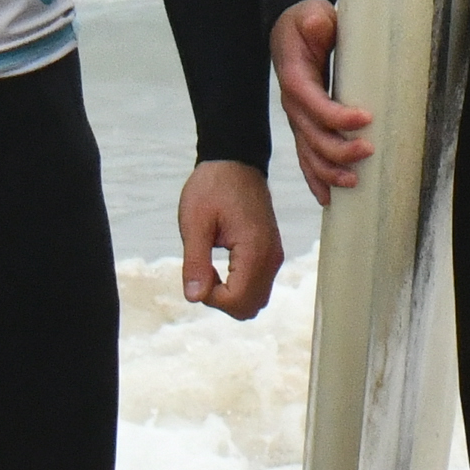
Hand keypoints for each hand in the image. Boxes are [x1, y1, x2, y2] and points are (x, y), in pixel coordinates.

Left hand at [175, 157, 284, 319]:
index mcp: (254, 250)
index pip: (237, 301)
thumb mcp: (194, 223)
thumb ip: (195, 262)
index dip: (211, 298)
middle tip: (202, 272)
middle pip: (250, 308)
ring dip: (229, 294)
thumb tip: (194, 298)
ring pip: (255, 300)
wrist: (235, 161)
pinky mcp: (271, 253)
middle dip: (221, 301)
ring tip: (210, 267)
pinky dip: (238, 285)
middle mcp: (271, 257)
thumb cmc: (213, 187)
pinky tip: (221, 264)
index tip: (198, 273)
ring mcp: (274, 256)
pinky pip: (258, 285)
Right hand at [271, 0, 367, 201]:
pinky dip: (316, 177)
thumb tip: (319, 24)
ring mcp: (297, 118)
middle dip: (339, 149)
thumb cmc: (305, 22)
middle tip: (369, 151)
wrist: (289, 28)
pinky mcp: (304, 125)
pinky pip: (306, 157)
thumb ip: (315, 21)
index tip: (365, 118)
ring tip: (354, 181)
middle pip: (312, 136)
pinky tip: (328, 197)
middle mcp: (293, 104)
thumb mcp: (310, 14)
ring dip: (330, 170)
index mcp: (295, 77)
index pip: (313, 102)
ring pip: (309, 153)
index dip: (336, 115)